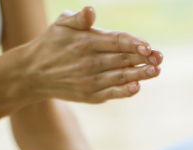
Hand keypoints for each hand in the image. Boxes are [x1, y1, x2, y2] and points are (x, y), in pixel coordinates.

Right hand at [20, 6, 163, 103]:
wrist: (33, 73)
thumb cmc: (52, 43)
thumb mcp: (61, 24)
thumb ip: (80, 18)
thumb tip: (92, 11)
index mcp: (86, 42)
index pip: (116, 42)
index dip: (134, 44)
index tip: (149, 45)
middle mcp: (89, 63)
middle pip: (122, 59)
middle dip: (143, 58)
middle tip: (159, 58)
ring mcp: (89, 81)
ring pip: (120, 77)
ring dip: (140, 74)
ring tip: (156, 71)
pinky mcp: (89, 96)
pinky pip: (111, 93)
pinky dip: (124, 91)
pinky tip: (136, 87)